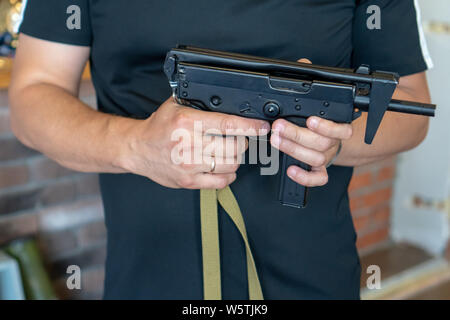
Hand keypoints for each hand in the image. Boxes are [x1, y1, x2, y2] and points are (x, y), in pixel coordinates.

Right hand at [120, 97, 269, 188]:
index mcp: (188, 122)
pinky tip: (224, 167)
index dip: (251, 126)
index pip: (229, 124)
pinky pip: (221, 182)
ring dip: (236, 158)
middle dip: (243, 142)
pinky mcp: (189, 181)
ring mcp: (189, 165)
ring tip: (229, 151)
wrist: (138, 149)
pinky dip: (229, 175)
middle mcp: (190, 144)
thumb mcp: (175, 105)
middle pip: (235, 147)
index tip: (262, 126)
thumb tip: (229, 101)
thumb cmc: (158, 127)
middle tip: (239, 138)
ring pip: (231, 165)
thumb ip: (199, 102)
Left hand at [269, 58, 352, 186]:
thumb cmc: (320, 116)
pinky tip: (291, 170)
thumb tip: (303, 64)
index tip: (310, 120)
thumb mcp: (317, 97)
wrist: (331, 136)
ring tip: (276, 140)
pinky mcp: (319, 169)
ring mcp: (326, 157)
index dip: (327, 126)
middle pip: (322, 144)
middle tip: (278, 127)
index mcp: (338, 125)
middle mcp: (333, 143)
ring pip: (316, 159)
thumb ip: (312, 81)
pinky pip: (317, 179)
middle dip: (298, 135)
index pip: (342, 129)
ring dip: (294, 150)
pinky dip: (305, 177)